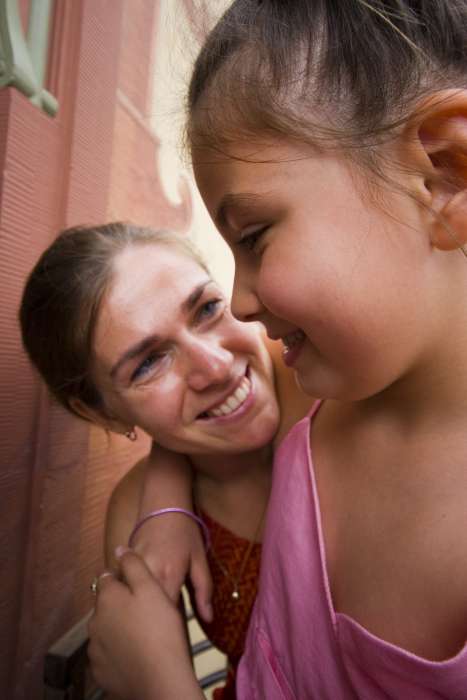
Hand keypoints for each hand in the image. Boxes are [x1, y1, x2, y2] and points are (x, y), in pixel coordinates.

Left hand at [88, 549, 203, 699]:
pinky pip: (108, 653)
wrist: (160, 680)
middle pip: (106, 605)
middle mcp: (95, 621)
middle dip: (120, 605)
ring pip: (106, 629)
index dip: (123, 579)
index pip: (107, 578)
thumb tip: (119, 549)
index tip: (139, 586)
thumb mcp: (152, 588)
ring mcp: (95, 648)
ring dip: (118, 628)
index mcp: (107, 597)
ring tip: (144, 634)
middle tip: (146, 611)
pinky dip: (118, 651)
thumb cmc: (160, 630)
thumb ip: (133, 565)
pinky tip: (136, 653)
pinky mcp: (100, 671)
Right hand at [131, 512, 212, 621]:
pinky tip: (136, 600)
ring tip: (148, 617)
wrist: (162, 503)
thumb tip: (209, 619)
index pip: (166, 617)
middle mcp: (147, 576)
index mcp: (168, 577)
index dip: (172, 629)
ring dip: (139, 610)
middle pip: (146, 612)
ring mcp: (131, 570)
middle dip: (154, 623)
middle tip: (163, 630)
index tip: (177, 637)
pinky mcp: (121, 565)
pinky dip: (128, 597)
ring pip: (130, 602)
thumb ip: (204, 590)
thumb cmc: (184, 531)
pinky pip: (122, 589)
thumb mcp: (200, 559)